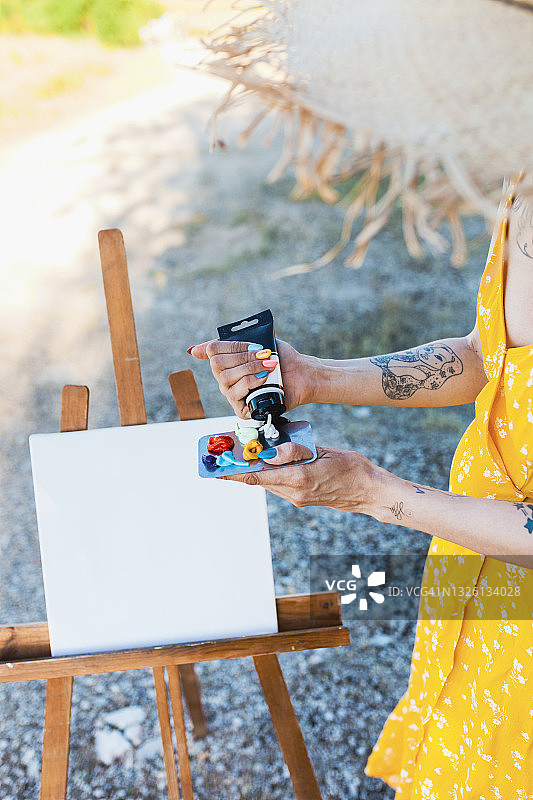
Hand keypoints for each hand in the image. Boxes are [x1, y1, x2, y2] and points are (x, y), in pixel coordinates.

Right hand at [189, 338, 315, 417]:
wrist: (301, 374)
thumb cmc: (282, 359)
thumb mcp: (262, 341)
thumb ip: (236, 339)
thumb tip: (195, 349)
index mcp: (228, 361)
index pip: (212, 350)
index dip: (229, 345)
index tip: (252, 344)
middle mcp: (226, 378)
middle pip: (217, 363)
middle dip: (242, 356)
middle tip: (263, 354)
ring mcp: (232, 394)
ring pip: (225, 379)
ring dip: (249, 368)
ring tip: (268, 365)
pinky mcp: (242, 409)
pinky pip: (235, 394)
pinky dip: (250, 382)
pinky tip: (264, 378)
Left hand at [218, 442, 379, 513]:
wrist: (370, 491)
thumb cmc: (351, 468)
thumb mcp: (323, 451)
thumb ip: (294, 451)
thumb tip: (269, 453)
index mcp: (298, 479)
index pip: (257, 477)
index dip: (233, 473)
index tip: (215, 470)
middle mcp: (294, 493)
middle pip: (259, 480)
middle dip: (242, 467)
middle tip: (227, 454)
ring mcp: (298, 498)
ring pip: (268, 482)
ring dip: (256, 471)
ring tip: (245, 455)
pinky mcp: (302, 499)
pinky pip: (280, 485)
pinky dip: (271, 475)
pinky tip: (271, 462)